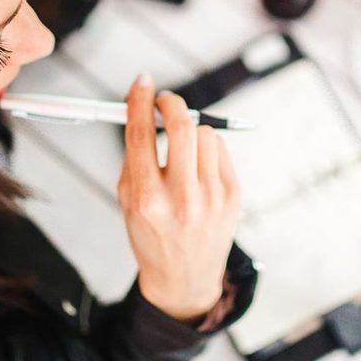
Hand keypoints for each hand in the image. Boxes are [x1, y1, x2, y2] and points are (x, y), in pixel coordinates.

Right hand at [118, 73, 241, 321]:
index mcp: (146, 199)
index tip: (142, 82)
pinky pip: (220, 150)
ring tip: (182, 148)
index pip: (141, 135)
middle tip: (165, 100)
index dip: (140, 101)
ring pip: (205, 134)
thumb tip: (141, 109)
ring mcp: (211, 198)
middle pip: (181, 127)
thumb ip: (133, 155)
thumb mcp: (127, 201)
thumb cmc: (152, 235)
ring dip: (190, 131)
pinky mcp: (233, 196)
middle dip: (172, 103)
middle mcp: (181, 198)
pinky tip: (198, 167)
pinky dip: (207, 148)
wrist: (184, 278)